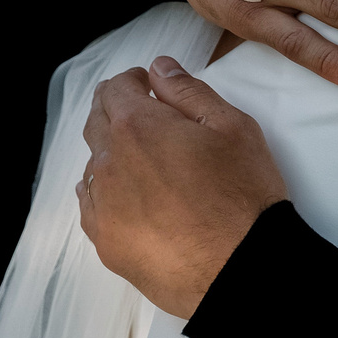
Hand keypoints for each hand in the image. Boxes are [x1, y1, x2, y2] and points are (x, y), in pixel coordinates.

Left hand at [78, 57, 287, 315]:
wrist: (241, 269)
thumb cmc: (244, 194)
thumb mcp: (232, 127)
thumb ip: (189, 91)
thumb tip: (159, 68)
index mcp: (137, 127)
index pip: (114, 89)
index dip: (133, 82)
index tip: (150, 88)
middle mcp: (109, 163)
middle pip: (97, 124)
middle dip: (119, 113)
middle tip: (150, 121)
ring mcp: (102, 207)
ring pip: (95, 167)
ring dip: (115, 157)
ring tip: (149, 167)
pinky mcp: (106, 243)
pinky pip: (93, 207)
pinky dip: (108, 195)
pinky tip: (134, 201)